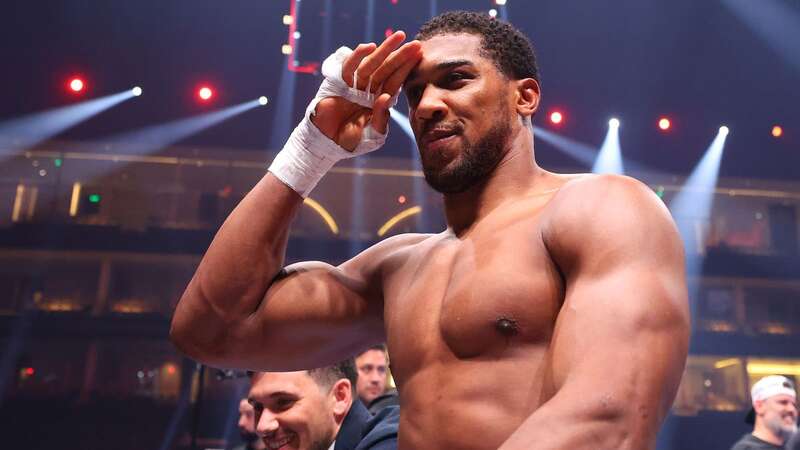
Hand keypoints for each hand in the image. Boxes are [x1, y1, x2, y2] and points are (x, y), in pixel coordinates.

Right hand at [311, 31, 421, 150]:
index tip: (419, 55)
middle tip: (415, 43)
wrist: (327, 143)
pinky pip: (349, 67)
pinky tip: (369, 47)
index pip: (395, 82)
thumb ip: (381, 118)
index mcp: (379, 101)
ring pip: (371, 64)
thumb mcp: (372, 134)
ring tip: (398, 37)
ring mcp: (354, 86)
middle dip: (400, 56)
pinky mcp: (338, 84)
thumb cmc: (351, 141)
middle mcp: (369, 90)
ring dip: (384, 50)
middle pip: (386, 70)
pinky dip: (358, 56)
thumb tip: (386, 97)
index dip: (406, 69)